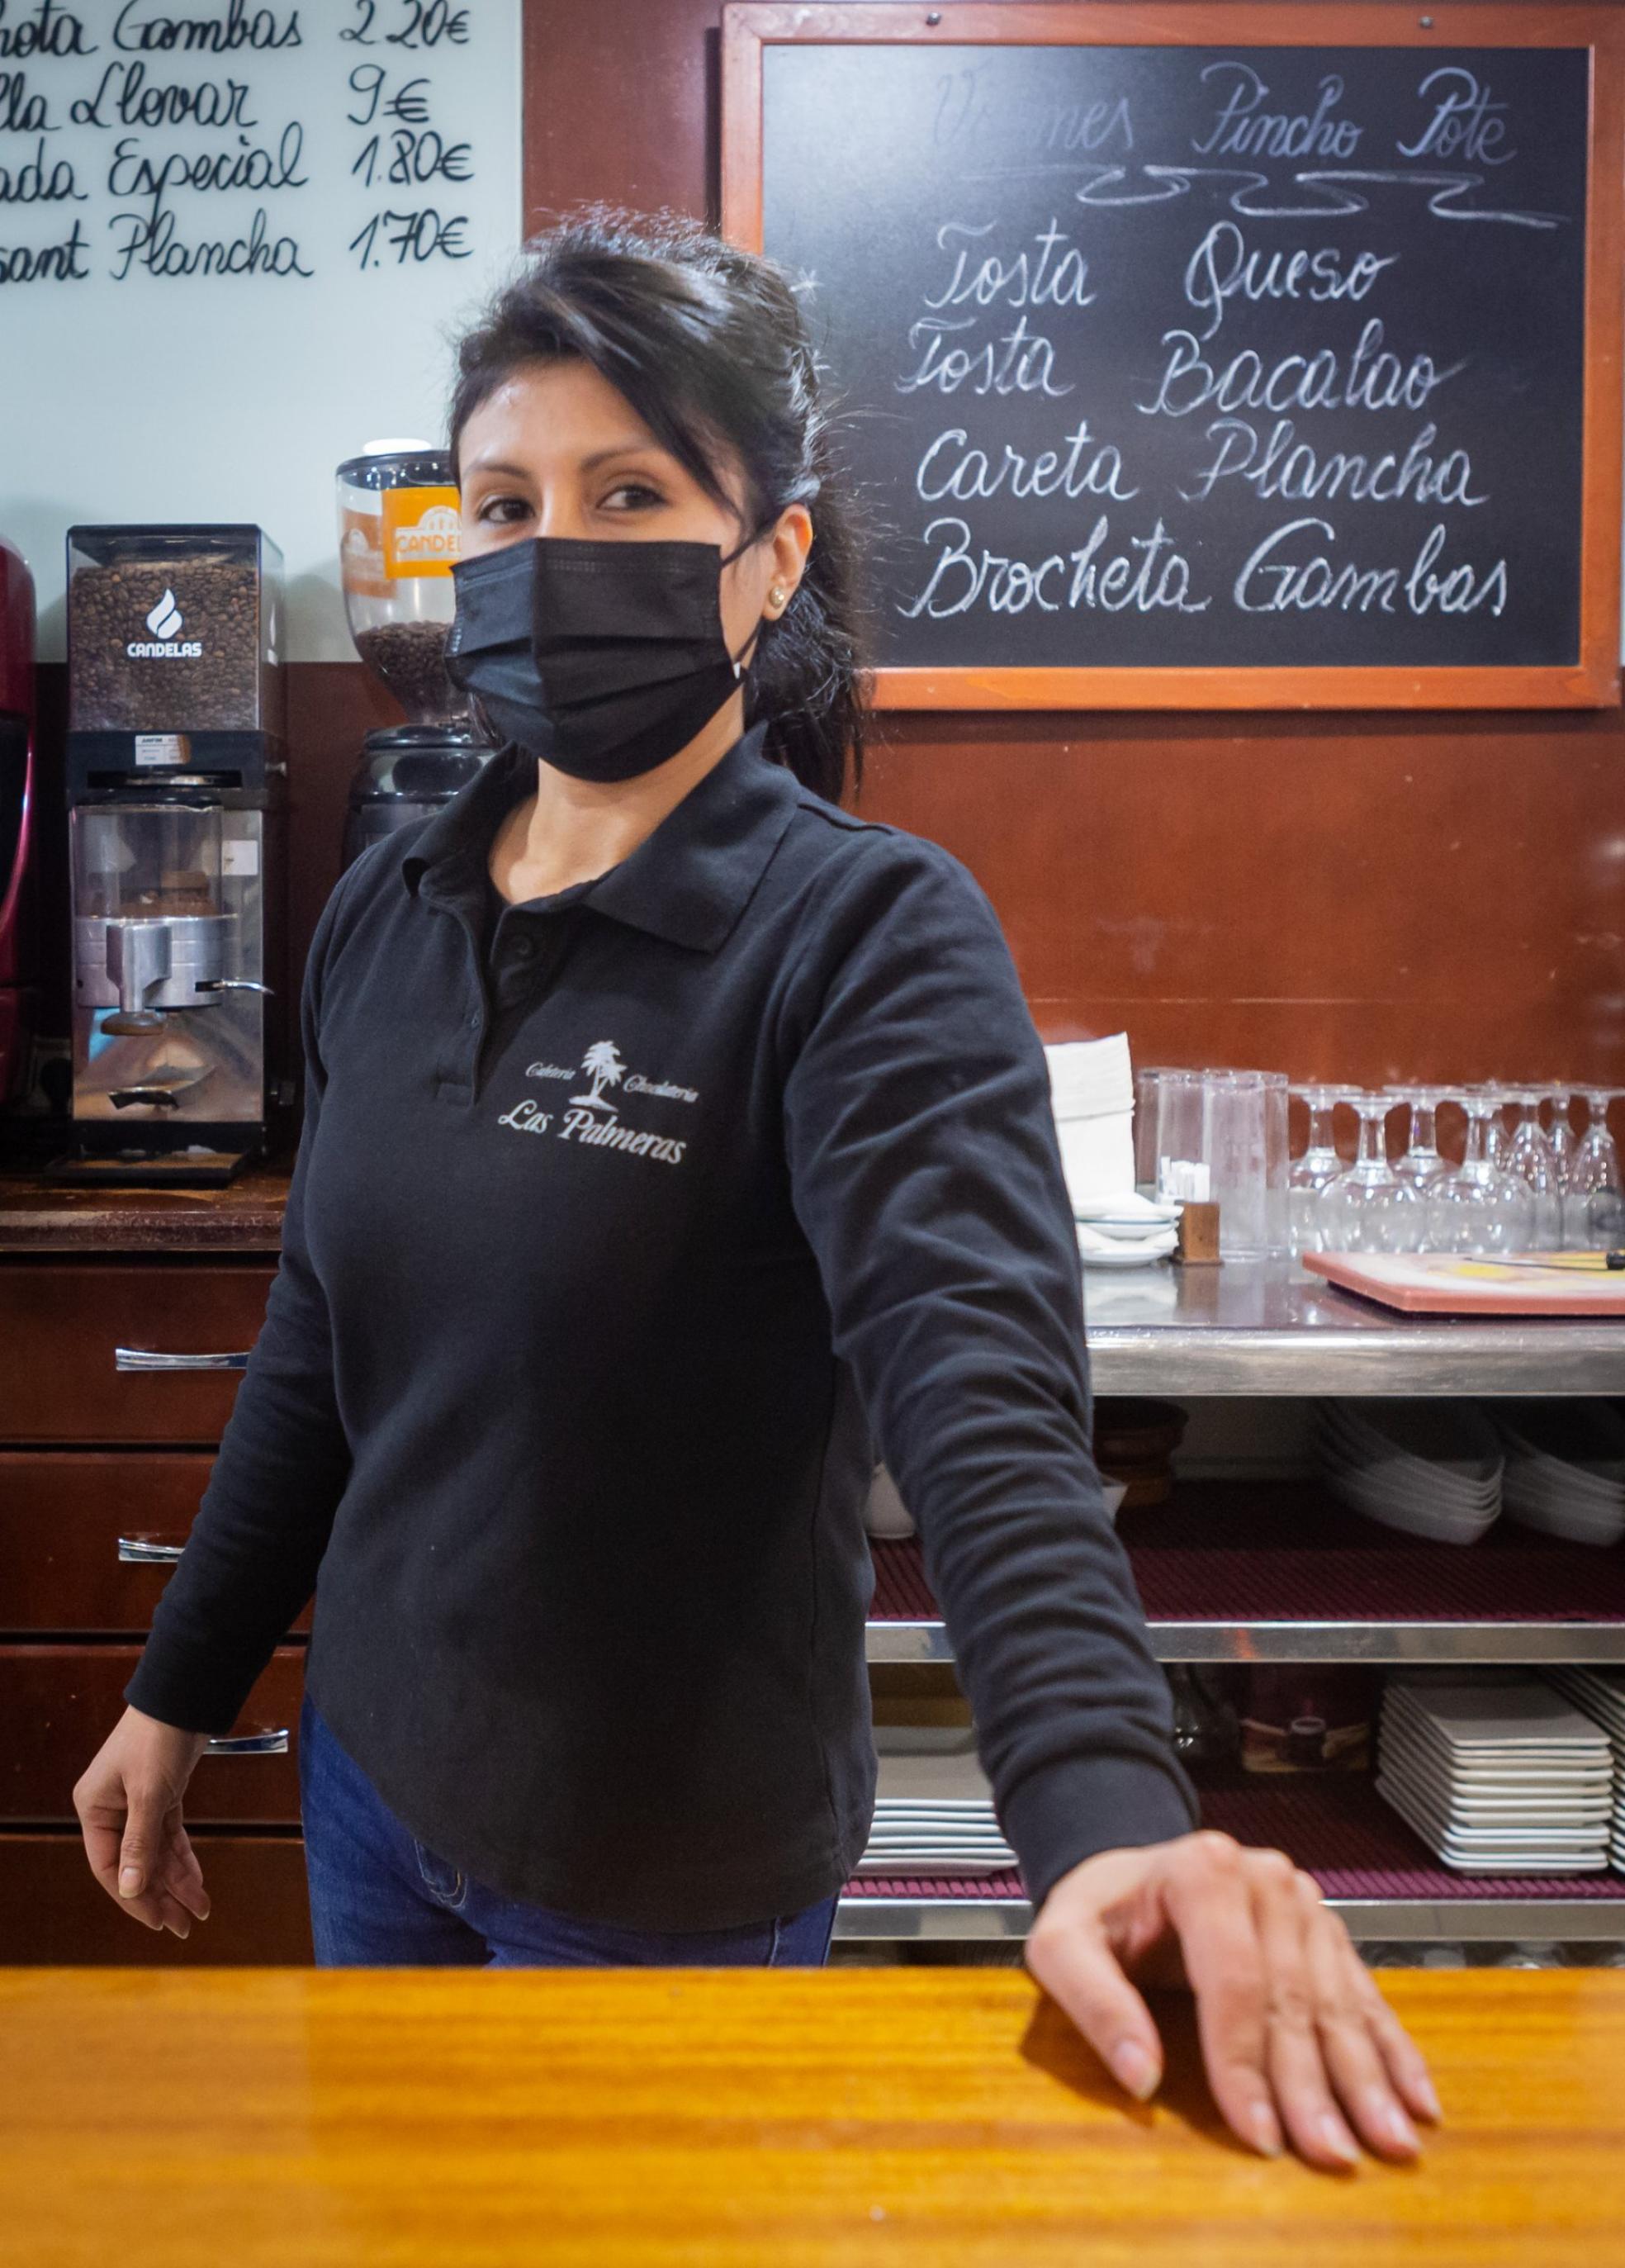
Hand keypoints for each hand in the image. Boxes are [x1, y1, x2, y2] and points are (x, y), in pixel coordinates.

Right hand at [74, 1706, 214, 1938]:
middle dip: (160, 1896)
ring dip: (177, 1882)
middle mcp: (111, 1811)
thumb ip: (140, 1842)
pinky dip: (183, 1859)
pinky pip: (169, 1837)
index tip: (157, 1921)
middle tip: (184, 1927)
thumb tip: (132, 1889)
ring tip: (199, 1912)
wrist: (184, 1697)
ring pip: (155, 1854)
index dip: (133, 1897)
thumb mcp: (148, 1793)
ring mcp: (136, 1804)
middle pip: (135, 1865)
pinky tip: (196, 1883)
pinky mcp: (160, 1797)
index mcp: (95, 1810)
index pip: (110, 1867)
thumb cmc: (158, 1739)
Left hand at [1024, 1828, 1441, 2168]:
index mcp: (1202, 1872)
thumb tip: (1140, 2077)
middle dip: (1314, 2084)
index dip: (1246, 2062)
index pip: (1234, 1981)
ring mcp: (1301, 1899)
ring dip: (1365, 2076)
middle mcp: (1262, 1878)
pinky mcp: (1324, 1925)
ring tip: (1388, 2140)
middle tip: (1333, 2154)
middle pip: (1293, 1996)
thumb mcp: (1062, 1942)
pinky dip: (1391, 2046)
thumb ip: (1093, 2001)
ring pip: (1335, 1999)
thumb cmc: (1099, 1910)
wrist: (1128, 1868)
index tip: (1257, 2131)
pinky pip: (1362, 1990)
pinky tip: (1415, 2095)